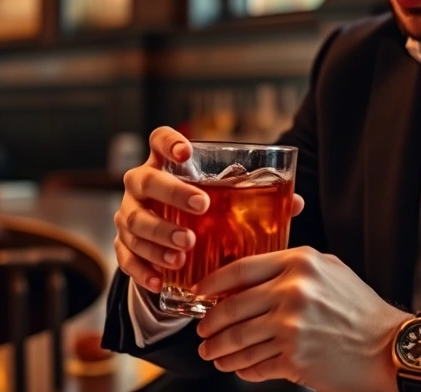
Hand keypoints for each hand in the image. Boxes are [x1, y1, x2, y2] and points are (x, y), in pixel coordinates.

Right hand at [113, 127, 304, 292]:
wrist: (170, 244)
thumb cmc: (203, 214)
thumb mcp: (223, 201)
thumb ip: (255, 200)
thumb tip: (297, 203)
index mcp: (165, 165)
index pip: (158, 140)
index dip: (169, 142)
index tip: (186, 151)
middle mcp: (141, 185)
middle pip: (145, 181)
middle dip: (172, 193)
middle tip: (202, 207)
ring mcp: (129, 214)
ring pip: (134, 222)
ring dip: (158, 237)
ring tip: (184, 251)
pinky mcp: (123, 246)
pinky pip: (125, 257)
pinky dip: (142, 270)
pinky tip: (160, 280)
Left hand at [195, 246, 412, 391]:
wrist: (388, 347)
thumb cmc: (361, 310)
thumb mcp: (330, 271)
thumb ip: (292, 268)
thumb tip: (251, 278)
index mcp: (300, 264)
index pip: (241, 269)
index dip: (213, 283)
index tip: (202, 292)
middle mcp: (293, 292)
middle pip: (231, 308)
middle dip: (209, 323)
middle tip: (203, 330)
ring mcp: (291, 327)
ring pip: (238, 340)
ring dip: (220, 350)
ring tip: (213, 353)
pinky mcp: (294, 358)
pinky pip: (255, 365)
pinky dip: (242, 369)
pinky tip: (239, 367)